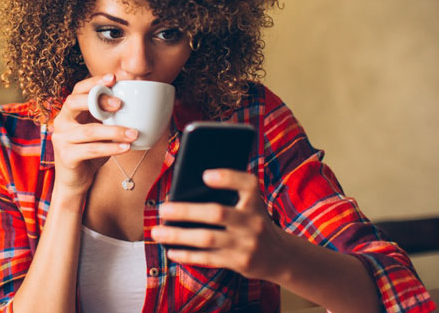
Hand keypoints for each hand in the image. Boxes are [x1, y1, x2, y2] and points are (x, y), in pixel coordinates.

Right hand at [50, 73, 138, 195]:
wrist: (75, 182)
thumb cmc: (90, 153)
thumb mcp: (99, 131)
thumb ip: (108, 117)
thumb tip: (135, 103)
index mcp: (69, 112)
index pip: (78, 90)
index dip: (94, 82)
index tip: (113, 77)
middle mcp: (61, 122)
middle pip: (74, 102)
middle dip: (99, 100)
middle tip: (120, 104)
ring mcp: (61, 139)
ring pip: (89, 130)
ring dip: (114, 131)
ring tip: (133, 133)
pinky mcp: (66, 156)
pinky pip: (91, 149)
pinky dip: (111, 148)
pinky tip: (126, 148)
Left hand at [152, 169, 289, 280]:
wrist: (280, 256)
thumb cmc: (254, 221)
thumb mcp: (251, 204)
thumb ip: (229, 194)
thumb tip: (186, 190)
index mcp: (256, 201)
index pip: (247, 184)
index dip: (227, 178)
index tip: (205, 175)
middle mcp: (253, 221)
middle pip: (217, 213)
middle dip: (187, 211)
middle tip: (163, 209)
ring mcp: (246, 244)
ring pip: (207, 239)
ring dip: (179, 236)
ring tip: (157, 232)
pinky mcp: (239, 263)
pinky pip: (208, 259)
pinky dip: (188, 255)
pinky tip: (171, 251)